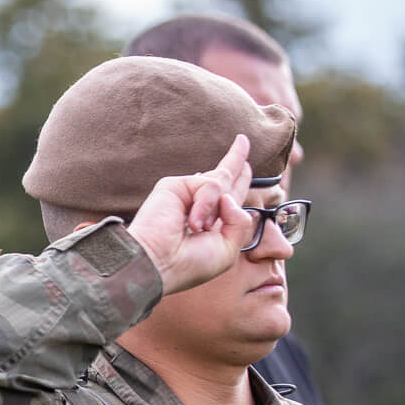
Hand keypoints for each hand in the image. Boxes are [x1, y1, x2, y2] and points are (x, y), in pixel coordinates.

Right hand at [125, 134, 254, 295]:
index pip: (230, 195)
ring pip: (222, 182)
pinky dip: (206, 203)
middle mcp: (199, 205)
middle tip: (243, 140)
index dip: (241, 180)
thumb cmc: (189, 265)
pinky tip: (192, 223)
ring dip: (216, 208)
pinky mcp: (175, 185)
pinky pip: (209, 184)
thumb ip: (240, 222)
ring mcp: (186, 193)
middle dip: (235, 159)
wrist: (158, 264)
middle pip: (224, 174)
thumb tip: (228, 196)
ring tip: (199, 229)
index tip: (246, 165)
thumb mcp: (228, 249)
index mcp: (212, 222)